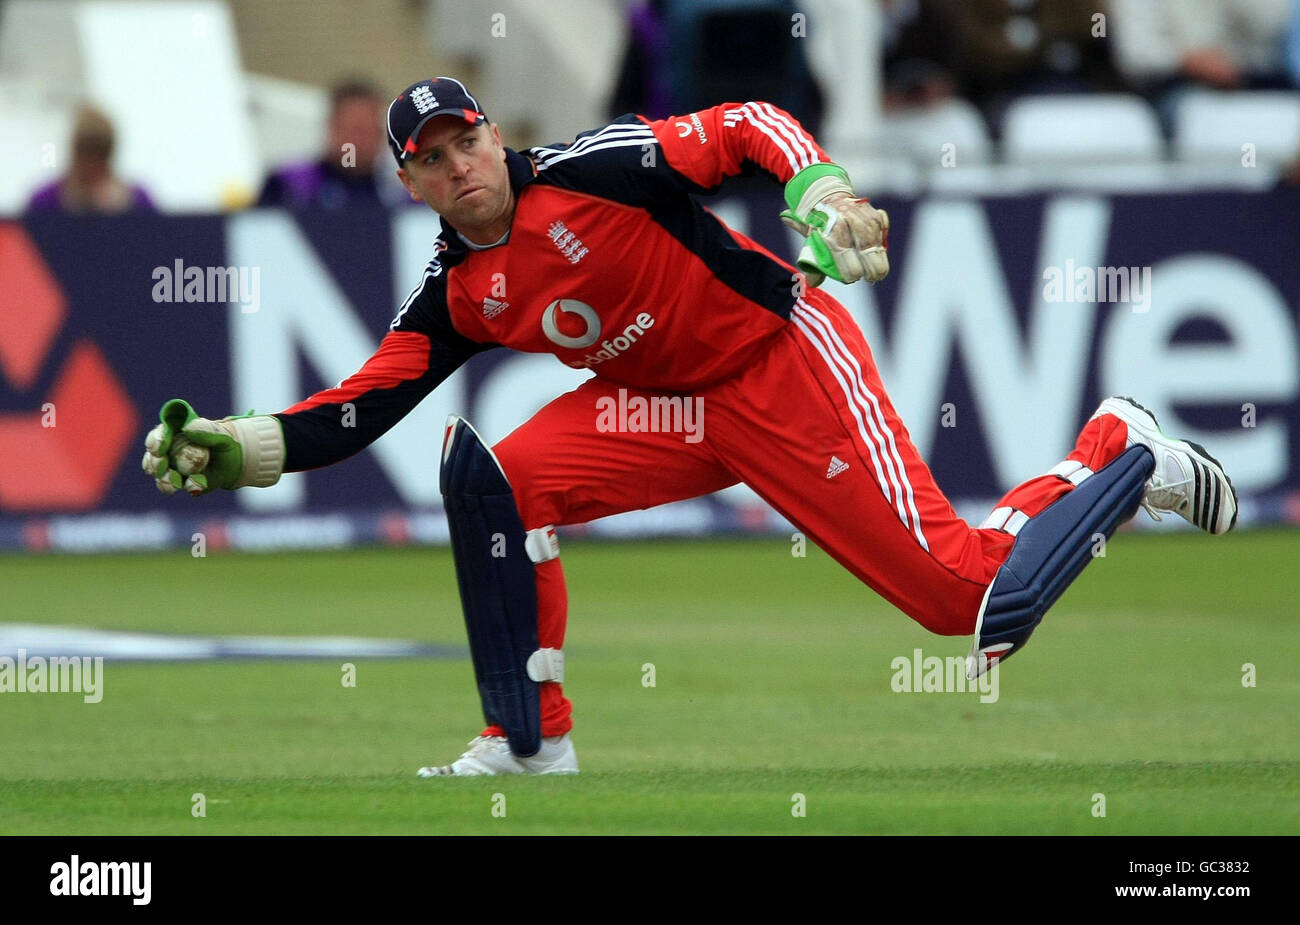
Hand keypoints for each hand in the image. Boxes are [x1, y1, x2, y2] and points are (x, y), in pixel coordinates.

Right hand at [141, 399, 284, 495]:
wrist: (238, 461)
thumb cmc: (226, 441)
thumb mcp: (220, 434)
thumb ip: (206, 430)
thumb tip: (188, 427)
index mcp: (173, 434)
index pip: (157, 436)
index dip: (155, 441)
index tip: (158, 447)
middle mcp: (168, 452)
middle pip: (153, 458)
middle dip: (154, 463)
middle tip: (161, 465)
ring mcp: (173, 469)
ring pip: (161, 476)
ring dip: (165, 480)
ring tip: (174, 481)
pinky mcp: (184, 483)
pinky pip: (181, 487)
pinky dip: (188, 486)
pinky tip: (195, 484)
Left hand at [782, 191, 889, 286]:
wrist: (826, 195)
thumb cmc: (818, 224)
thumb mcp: (810, 241)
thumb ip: (812, 262)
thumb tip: (813, 283)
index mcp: (832, 230)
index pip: (845, 254)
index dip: (851, 273)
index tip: (851, 278)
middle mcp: (849, 221)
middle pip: (866, 250)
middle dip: (871, 268)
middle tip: (872, 278)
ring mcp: (864, 216)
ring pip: (877, 242)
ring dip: (880, 259)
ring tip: (879, 274)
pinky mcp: (876, 214)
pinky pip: (882, 232)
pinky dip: (881, 245)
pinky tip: (879, 254)